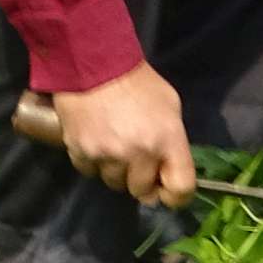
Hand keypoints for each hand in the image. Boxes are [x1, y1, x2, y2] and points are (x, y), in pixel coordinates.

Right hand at [52, 63, 195, 206]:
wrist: (94, 65)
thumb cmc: (138, 82)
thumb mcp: (169, 104)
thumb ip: (172, 140)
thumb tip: (167, 169)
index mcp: (167, 139)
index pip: (181, 188)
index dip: (176, 196)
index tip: (167, 191)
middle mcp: (139, 153)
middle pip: (142, 191)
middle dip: (141, 179)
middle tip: (136, 158)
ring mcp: (108, 156)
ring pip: (115, 183)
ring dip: (117, 170)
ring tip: (114, 143)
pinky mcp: (82, 154)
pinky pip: (91, 172)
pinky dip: (94, 161)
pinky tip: (96, 139)